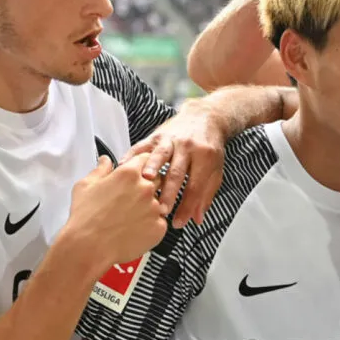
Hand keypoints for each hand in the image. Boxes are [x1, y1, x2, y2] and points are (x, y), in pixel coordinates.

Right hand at [67, 155, 168, 270]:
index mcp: (129, 174)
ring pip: (159, 202)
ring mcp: (154, 208)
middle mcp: (145, 188)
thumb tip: (106, 161)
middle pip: (157, 178)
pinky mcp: (159, 227)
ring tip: (130, 216)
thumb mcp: (86, 185)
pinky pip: (160, 222)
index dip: (141, 165)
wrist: (89, 246)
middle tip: (131, 197)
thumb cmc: (86, 218)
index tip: (138, 171)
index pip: (145, 159)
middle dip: (147, 185)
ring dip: (149, 206)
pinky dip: (151, 224)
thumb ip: (100, 169)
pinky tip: (135, 228)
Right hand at [123, 102, 227, 228]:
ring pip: (160, 156)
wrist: (204, 117)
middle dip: (169, 193)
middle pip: (177, 173)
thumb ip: (206, 195)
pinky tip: (123, 166)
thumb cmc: (209, 147)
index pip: (196, 186)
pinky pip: (142, 146)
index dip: (187, 207)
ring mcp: (170, 140)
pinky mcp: (156, 135)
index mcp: (205, 157)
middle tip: (162, 210)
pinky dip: (132, 156)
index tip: (178, 223)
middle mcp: (187, 147)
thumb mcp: (215, 170)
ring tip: (144, 184)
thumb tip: (196, 218)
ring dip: (152, 169)